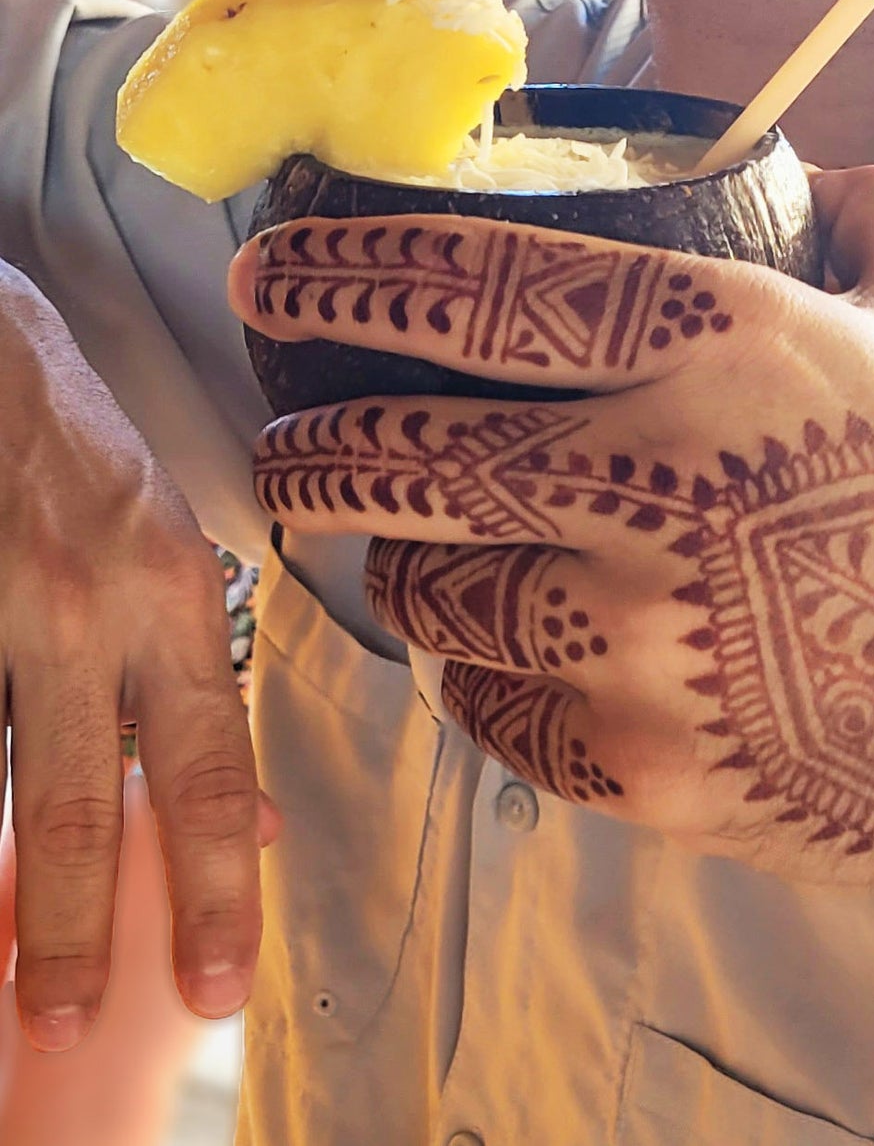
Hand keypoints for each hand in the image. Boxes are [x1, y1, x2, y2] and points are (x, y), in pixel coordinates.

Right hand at [0, 265, 273, 1050]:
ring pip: (0, 777)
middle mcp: (91, 603)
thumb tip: (244, 817)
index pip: (207, 764)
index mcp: (175, 591)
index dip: (211, 883)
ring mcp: (0, 604)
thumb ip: (195, 676)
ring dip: (2, 890)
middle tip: (63, 1026)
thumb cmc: (83, 452)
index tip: (212, 984)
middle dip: (73, 932)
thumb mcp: (172, 548)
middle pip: (80, 801)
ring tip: (2, 980)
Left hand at [232, 168, 873, 1034]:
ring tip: (410, 553)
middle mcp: (666, 480)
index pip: (483, 287)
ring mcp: (650, 638)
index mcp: (732, 345)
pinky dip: (481, 681)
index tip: (266, 271)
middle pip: (407, 454)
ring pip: (432, 596)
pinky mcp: (650, 768)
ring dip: (401, 567)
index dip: (352, 273)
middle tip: (281, 438)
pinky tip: (509, 656)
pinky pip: (495, 718)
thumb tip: (808, 165)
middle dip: (311, 443)